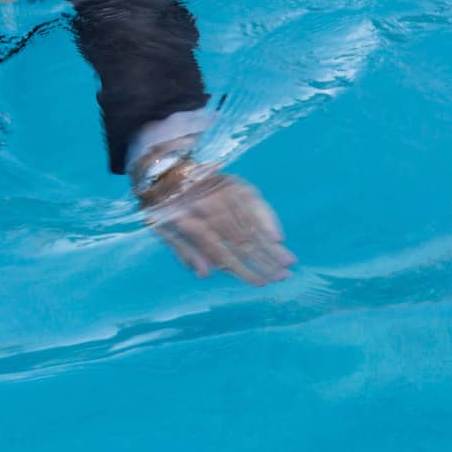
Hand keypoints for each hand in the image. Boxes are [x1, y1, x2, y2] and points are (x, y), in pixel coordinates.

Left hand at [138, 161, 294, 285]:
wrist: (165, 167)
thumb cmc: (162, 204)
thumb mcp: (161, 228)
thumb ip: (184, 251)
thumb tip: (205, 274)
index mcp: (189, 221)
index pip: (222, 251)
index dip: (242, 269)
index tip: (260, 283)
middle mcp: (209, 206)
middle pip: (241, 239)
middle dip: (265, 260)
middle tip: (284, 277)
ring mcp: (223, 193)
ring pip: (251, 223)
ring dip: (271, 245)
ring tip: (290, 262)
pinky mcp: (234, 183)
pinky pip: (255, 203)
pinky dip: (268, 219)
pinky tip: (278, 236)